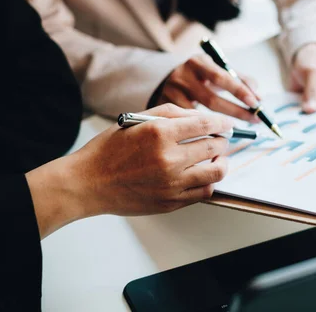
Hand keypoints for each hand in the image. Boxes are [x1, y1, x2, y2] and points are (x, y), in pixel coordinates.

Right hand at [26, 104, 232, 237]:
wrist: (88, 183)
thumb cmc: (109, 150)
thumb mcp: (136, 120)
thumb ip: (171, 114)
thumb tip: (201, 117)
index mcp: (159, 134)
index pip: (205, 124)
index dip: (222, 123)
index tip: (227, 124)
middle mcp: (168, 159)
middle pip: (214, 147)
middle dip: (222, 141)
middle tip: (220, 139)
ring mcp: (171, 183)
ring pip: (215, 172)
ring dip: (221, 162)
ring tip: (217, 158)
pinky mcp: (171, 202)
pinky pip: (204, 192)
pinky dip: (209, 181)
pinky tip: (203, 174)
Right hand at [158, 55, 259, 121]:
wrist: (162, 78)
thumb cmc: (199, 76)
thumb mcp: (216, 70)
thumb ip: (238, 80)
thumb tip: (259, 98)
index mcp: (199, 63)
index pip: (221, 77)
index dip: (239, 91)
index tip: (256, 103)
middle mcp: (183, 76)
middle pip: (212, 100)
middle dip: (236, 112)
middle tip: (255, 119)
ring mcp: (172, 93)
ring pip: (200, 116)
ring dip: (221, 125)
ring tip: (238, 130)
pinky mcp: (165, 108)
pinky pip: (189, 124)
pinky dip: (204, 130)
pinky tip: (216, 134)